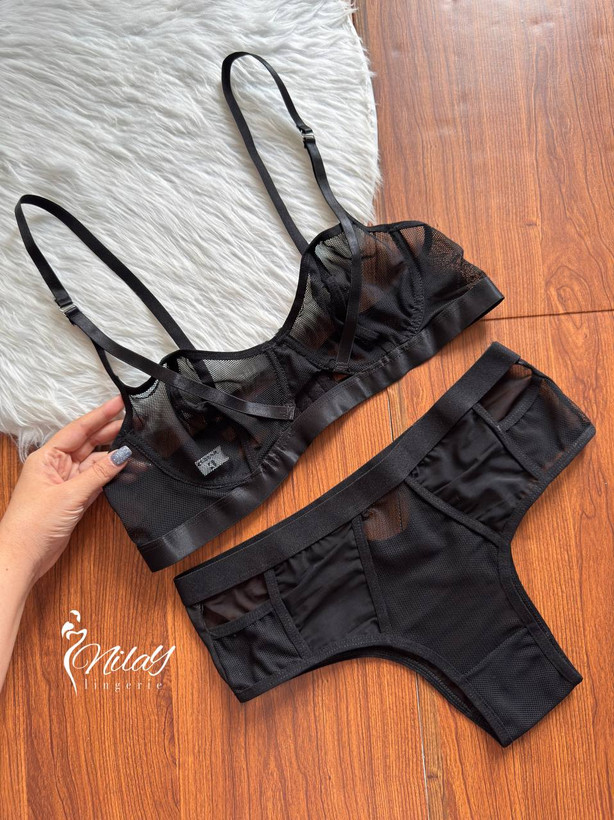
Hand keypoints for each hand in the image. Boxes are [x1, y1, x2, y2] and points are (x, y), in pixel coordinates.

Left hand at [0, 394, 131, 587]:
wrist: (23, 556)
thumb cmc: (33, 523)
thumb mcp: (69, 494)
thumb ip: (98, 473)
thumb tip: (122, 455)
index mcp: (47, 457)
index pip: (78, 429)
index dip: (99, 415)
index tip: (118, 403)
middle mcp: (56, 466)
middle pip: (87, 443)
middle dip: (110, 432)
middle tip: (135, 422)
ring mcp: (65, 482)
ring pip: (94, 462)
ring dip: (113, 457)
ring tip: (136, 447)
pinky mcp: (73, 498)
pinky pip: (96, 480)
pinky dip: (110, 475)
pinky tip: (126, 469)